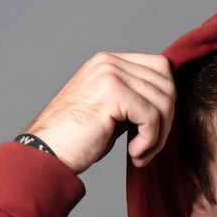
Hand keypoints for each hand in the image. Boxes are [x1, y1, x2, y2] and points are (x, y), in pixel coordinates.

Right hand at [22, 52, 175, 173]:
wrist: (47, 151)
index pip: (161, 68)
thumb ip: (135, 100)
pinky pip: (152, 117)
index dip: (167, 102)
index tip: (154, 131)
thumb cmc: (77, 139)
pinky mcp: (112, 93)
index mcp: (110, 62)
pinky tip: (134, 154)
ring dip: (158, 136)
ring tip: (140, 153)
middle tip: (149, 147)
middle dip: (166, 121)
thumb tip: (169, 104)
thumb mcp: (111, 112)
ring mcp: (110, 74)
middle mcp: (110, 62)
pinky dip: (150, 141)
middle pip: (167, 84)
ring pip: (163, 102)